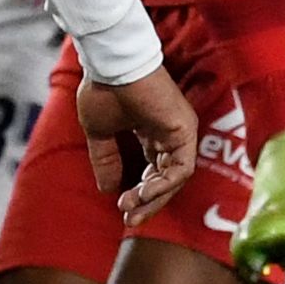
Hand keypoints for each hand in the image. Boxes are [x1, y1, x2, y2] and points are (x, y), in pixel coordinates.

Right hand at [77, 65, 198, 222]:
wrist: (111, 64)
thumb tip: (107, 189)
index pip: (154, 173)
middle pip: (167, 180)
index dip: (140, 194)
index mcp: (152, 132)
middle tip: (129, 219)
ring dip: (154, 198)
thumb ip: (106, 159)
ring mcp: (180, 131)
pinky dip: (163, 186)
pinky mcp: (185, 130)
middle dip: (148, 203)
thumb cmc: (104, 88)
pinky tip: (141, 193)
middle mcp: (170, 133)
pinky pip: (181, 169)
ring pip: (176, 178)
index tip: (121, 208)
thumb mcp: (99, 132)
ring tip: (130, 208)